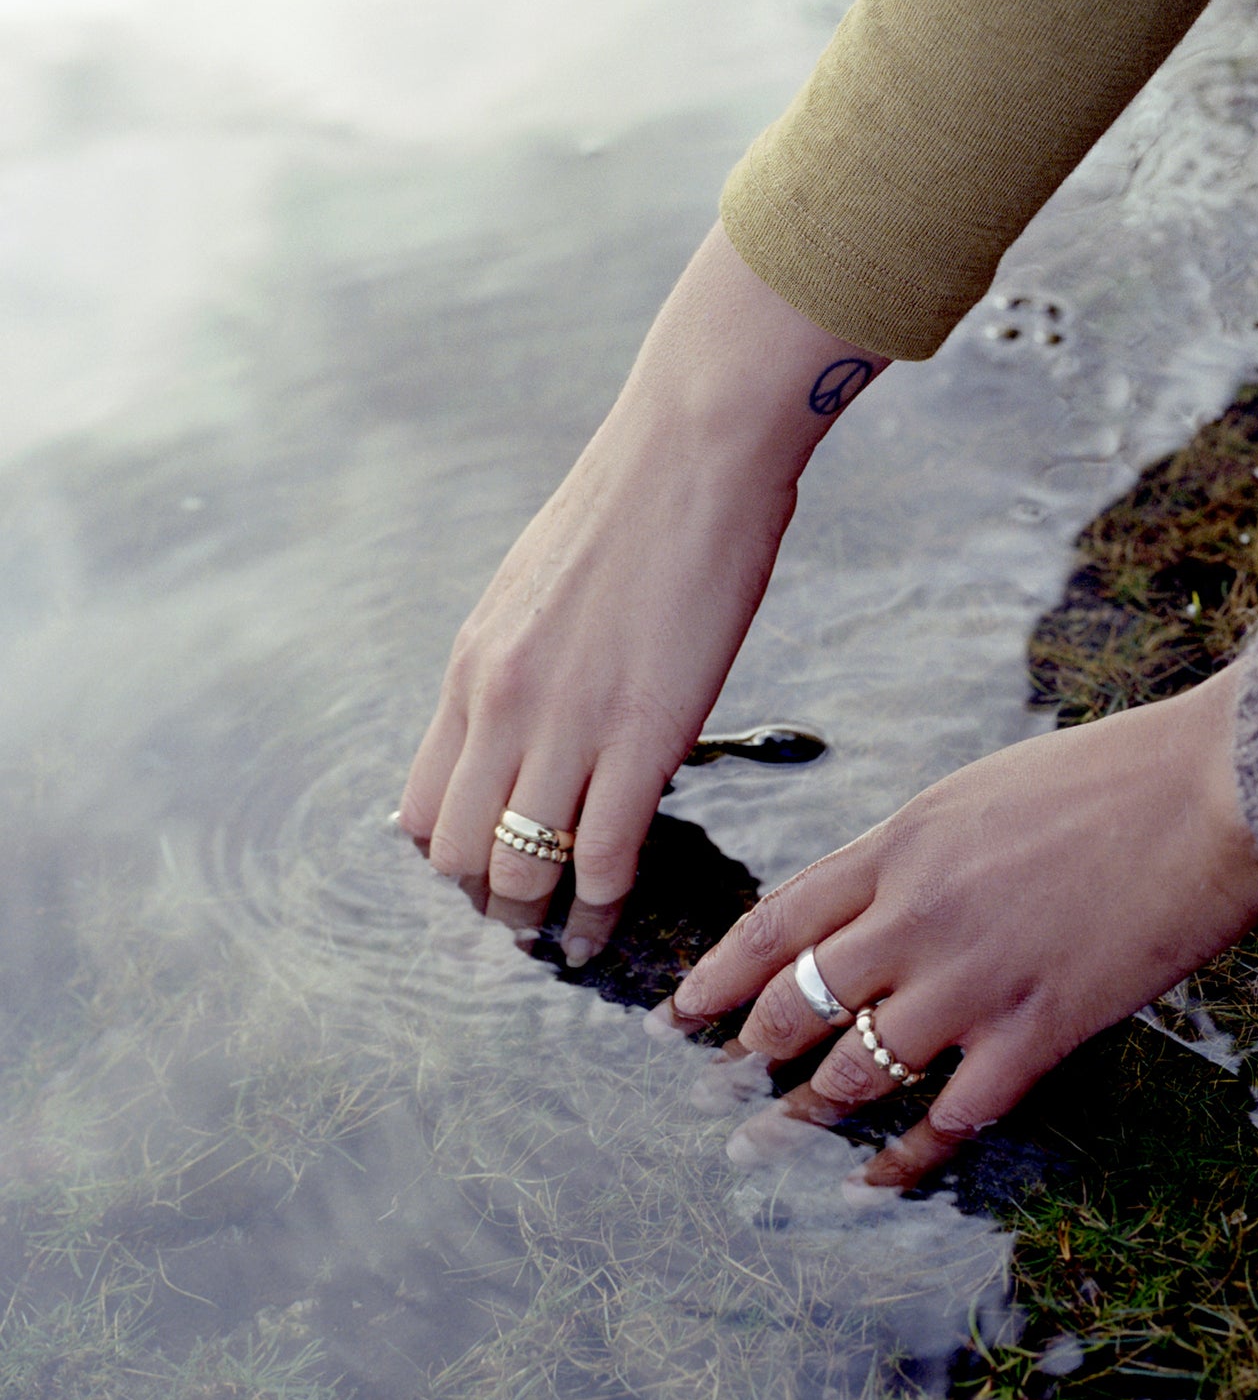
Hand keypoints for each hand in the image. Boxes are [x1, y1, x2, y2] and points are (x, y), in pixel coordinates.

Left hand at [399, 224, 887, 950]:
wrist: (692, 453)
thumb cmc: (629, 509)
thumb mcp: (534, 591)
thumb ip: (517, 666)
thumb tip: (523, 720)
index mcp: (471, 668)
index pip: (423, 807)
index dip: (448, 862)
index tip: (482, 883)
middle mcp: (500, 704)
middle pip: (459, 854)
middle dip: (486, 906)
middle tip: (522, 929)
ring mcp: (567, 724)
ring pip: (522, 869)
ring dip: (539, 923)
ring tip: (565, 947)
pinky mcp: (643, 735)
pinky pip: (603, 854)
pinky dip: (601, 903)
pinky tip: (612, 918)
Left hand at [664, 665, 1257, 1188]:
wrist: (1215, 790)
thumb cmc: (1104, 777)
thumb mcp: (973, 794)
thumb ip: (908, 853)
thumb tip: (862, 906)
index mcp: (898, 847)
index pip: (773, 922)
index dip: (714, 978)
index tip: (676, 1015)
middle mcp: (915, 917)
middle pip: (796, 1003)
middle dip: (747, 1053)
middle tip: (718, 1088)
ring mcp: (973, 981)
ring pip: (855, 1069)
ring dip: (804, 1113)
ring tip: (768, 1142)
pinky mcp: (1037, 1033)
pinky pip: (949, 1118)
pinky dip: (904, 1158)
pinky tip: (874, 1180)